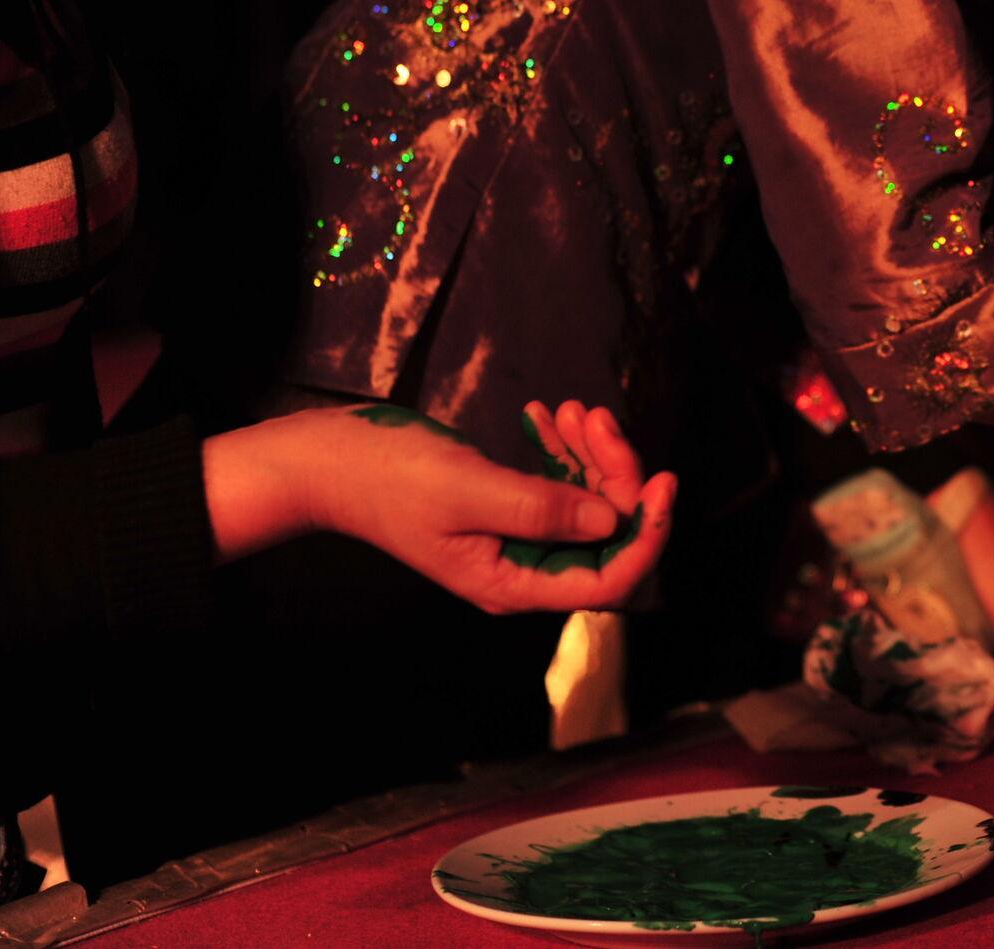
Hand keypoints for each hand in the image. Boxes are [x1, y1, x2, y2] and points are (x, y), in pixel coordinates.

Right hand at [226, 401, 675, 612]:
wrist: (330, 461)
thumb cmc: (390, 478)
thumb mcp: (471, 491)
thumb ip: (542, 508)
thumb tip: (612, 520)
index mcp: (513, 584)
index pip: (608, 579)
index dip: (646, 533)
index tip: (663, 478)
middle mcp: (521, 569)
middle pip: (603, 533)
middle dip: (612, 473)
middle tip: (594, 416)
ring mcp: (513, 539)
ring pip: (584, 503)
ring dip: (588, 454)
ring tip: (570, 409)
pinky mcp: (504, 508)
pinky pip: (555, 484)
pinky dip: (560, 450)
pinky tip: (544, 415)